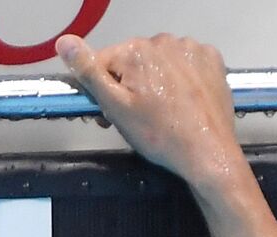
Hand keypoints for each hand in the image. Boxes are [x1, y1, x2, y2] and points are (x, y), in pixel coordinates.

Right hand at [56, 34, 244, 187]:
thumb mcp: (116, 107)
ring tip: (165, 110)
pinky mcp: (212, 60)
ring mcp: (191, 49)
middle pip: (134, 60)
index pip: (104, 62)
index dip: (104, 90)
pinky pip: (187, 62)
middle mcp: (164, 42)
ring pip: (160, 61)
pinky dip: (183, 77)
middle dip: (131, 84)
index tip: (111, 112)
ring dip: (157, 79)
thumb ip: (89, 72)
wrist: (209, 154)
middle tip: (139, 116)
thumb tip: (65, 42)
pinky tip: (184, 100)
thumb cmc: (162, 136)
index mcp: (136, 51)